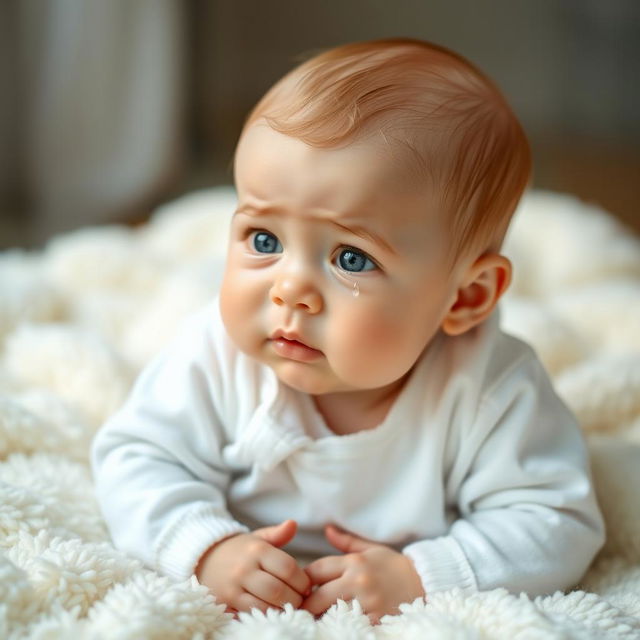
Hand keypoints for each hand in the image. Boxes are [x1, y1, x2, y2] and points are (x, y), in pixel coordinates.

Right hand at [196, 519, 310, 613]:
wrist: (205, 558)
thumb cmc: (240, 549)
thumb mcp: (257, 537)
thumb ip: (277, 533)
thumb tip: (293, 524)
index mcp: (257, 549)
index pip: (287, 567)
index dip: (302, 580)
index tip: (307, 586)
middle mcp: (245, 568)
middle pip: (278, 590)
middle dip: (295, 598)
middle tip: (301, 599)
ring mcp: (234, 586)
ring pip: (265, 605)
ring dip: (282, 609)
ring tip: (289, 606)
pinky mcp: (226, 602)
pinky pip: (251, 613)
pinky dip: (266, 614)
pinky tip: (273, 611)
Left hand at [301, 524, 425, 623]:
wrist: (424, 583)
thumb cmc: (394, 566)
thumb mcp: (370, 549)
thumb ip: (346, 542)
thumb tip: (327, 530)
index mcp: (354, 562)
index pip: (317, 570)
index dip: (305, 579)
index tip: (301, 586)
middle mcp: (358, 582)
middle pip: (318, 596)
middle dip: (307, 603)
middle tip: (302, 607)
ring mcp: (367, 602)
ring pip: (331, 613)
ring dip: (321, 616)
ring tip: (314, 617)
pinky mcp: (376, 620)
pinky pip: (349, 625)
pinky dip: (340, 626)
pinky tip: (336, 624)